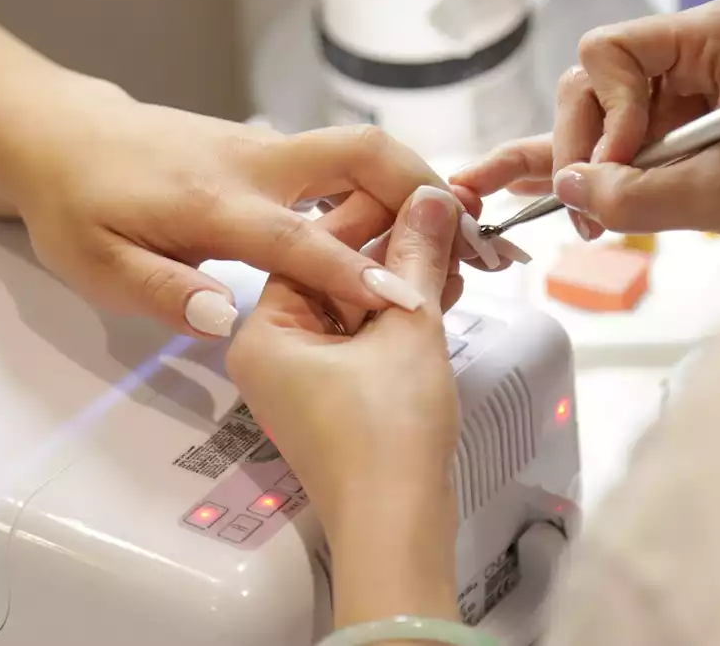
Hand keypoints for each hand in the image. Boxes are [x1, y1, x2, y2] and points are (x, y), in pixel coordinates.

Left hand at [0, 80, 500, 337]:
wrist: (62, 135)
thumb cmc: (77, 205)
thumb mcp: (97, 266)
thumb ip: (164, 291)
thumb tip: (232, 316)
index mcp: (214, 202)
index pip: (299, 239)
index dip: (356, 273)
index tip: (409, 302)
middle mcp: (253, 164)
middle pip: (359, 152)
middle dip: (422, 187)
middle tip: (473, 236)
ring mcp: (266, 148)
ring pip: (359, 149)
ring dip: (415, 184)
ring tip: (461, 235)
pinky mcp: (269, 148)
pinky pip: (341, 161)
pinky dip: (386, 186)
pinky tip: (405, 225)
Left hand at [227, 187, 462, 625]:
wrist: (395, 528)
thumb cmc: (384, 437)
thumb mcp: (406, 330)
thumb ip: (416, 257)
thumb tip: (432, 201)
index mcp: (264, 330)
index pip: (312, 245)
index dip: (372, 212)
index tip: (418, 191)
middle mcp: (273, 350)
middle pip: (334, 273)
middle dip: (393, 249)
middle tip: (444, 220)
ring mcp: (304, 376)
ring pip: (354, 305)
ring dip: (404, 280)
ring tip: (455, 254)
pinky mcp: (335, 397)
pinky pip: (364, 336)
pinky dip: (400, 315)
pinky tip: (443, 290)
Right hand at [455, 0, 719, 260]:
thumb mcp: (719, 197)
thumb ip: (634, 193)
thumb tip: (567, 187)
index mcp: (714, 35)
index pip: (608, 51)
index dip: (602, 113)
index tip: (622, 167)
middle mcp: (694, 49)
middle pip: (593, 82)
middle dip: (584, 146)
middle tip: (587, 208)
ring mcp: (685, 86)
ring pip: (598, 114)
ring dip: (585, 165)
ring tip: (575, 215)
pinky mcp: (682, 122)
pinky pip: (620, 139)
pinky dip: (594, 168)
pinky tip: (534, 186)